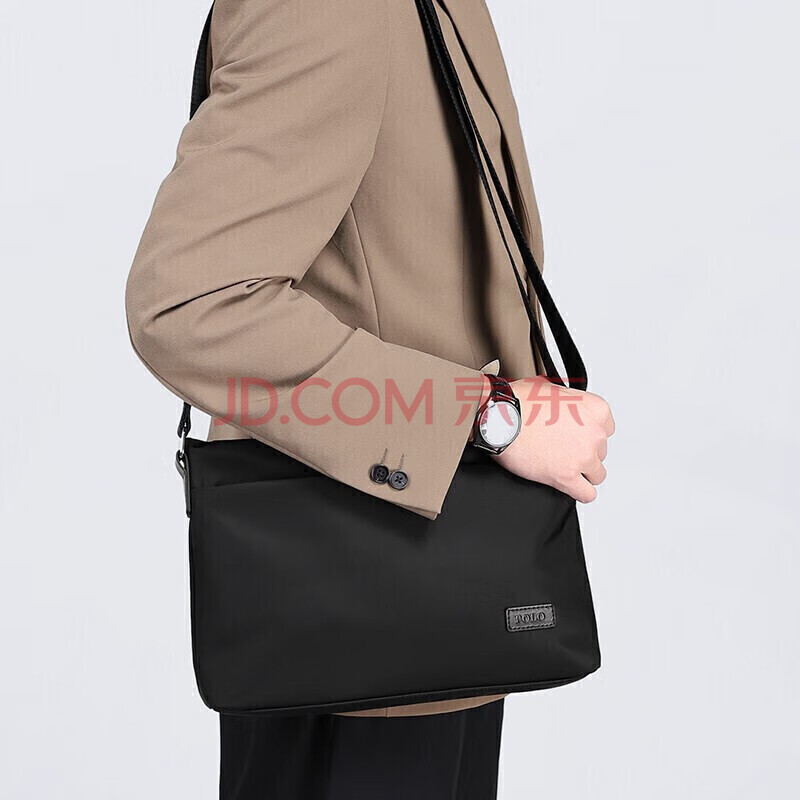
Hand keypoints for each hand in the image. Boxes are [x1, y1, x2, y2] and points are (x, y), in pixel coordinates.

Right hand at [493, 377, 614, 502]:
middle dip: (583, 452)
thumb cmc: (519, 401)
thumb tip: (563, 406)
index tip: (575, 436)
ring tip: (564, 467)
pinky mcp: (567, 477)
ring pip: (597, 475)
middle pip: (600, 452)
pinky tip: (568, 486)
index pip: (606, 430)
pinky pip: (587, 494)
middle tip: (562, 449)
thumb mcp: (552, 388)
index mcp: (595, 409)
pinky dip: (580, 492)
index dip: (588, 434)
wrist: (500, 417)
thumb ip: (568, 401)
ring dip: (583, 472)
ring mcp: (583, 457)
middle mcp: (595, 433)